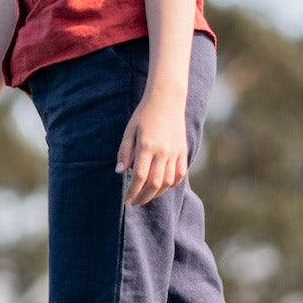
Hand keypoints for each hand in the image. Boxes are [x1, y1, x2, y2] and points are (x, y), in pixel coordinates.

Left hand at [116, 90, 187, 205]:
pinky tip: (163, 187)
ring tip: (147, 196)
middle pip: (154, 184)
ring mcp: (175, 152)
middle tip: (135, 203)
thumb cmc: (144, 115)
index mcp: (147, 146)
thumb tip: (119, 173)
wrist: (166, 100)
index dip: (132, 191)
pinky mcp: (183, 151)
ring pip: (168, 182)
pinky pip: (180, 174)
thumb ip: (124, 152)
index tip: (126, 199)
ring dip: (157, 194)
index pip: (139, 177)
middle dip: (143, 197)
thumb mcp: (129, 131)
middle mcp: (163, 151)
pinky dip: (172, 184)